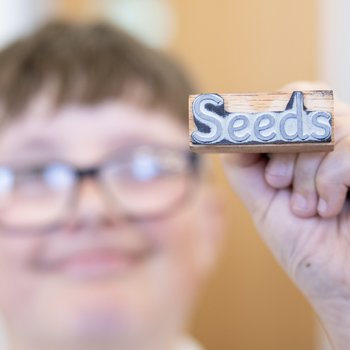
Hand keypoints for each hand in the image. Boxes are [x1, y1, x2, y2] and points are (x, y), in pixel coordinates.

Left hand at [222, 82, 349, 349]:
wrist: (338, 284)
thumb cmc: (303, 242)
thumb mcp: (261, 199)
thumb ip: (245, 163)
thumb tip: (229, 130)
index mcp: (307, 143)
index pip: (287, 98)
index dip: (265, 112)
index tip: (248, 137)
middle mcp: (334, 137)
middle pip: (301, 101)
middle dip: (280, 147)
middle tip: (278, 184)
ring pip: (322, 125)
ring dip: (303, 173)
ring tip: (306, 207)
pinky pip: (346, 148)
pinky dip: (328, 181)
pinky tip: (329, 208)